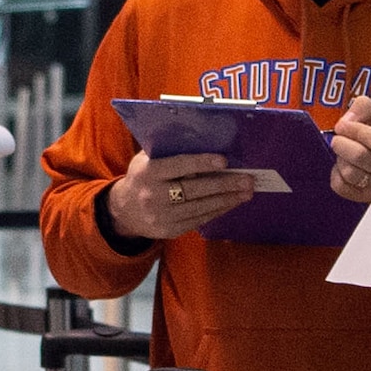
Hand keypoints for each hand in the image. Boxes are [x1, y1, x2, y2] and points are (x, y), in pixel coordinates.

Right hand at [108, 151, 255, 240]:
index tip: (224, 161)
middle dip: (224, 185)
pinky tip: (231, 203)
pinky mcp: (169, 231)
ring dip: (227, 200)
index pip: (178, 166)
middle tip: (247, 179)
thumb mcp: (146, 160)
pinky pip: (198, 220)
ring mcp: (161, 216)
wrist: (124, 211)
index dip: (201, 163)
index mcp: (148, 172)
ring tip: (246, 192)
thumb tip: (202, 139)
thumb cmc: (143, 176)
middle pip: (194, 190)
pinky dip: (217, 211)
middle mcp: (153, 195)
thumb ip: (168, 151)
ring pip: (200, 207)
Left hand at [330, 95, 370, 202]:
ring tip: (344, 152)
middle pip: (359, 156)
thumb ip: (364, 107)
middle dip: (341, 143)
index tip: (343, 125)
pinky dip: (336, 173)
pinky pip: (340, 186)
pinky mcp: (363, 197)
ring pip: (349, 172)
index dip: (354, 130)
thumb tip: (346, 120)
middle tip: (339, 138)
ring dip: (340, 158)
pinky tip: (344, 165)